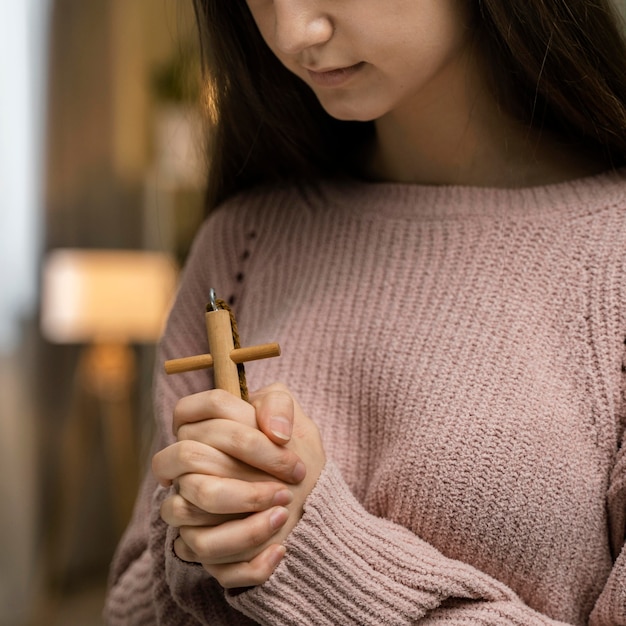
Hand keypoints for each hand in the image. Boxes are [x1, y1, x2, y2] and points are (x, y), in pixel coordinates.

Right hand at [152, 383, 325, 586]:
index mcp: (203, 432)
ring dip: (242, 518)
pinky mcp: (206, 548)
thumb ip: (279, 405)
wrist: (312, 505)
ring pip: (186, 510)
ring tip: (283, 514)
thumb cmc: (296, 458)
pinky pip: (211, 558)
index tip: (284, 441)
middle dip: (243, 469)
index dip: (236, 424)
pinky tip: (280, 550)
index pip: (187, 411)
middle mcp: (187, 468)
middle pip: (188, 457)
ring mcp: (189, 510)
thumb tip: (275, 430)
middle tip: (287, 486)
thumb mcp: (297, 423)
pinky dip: (250, 561)